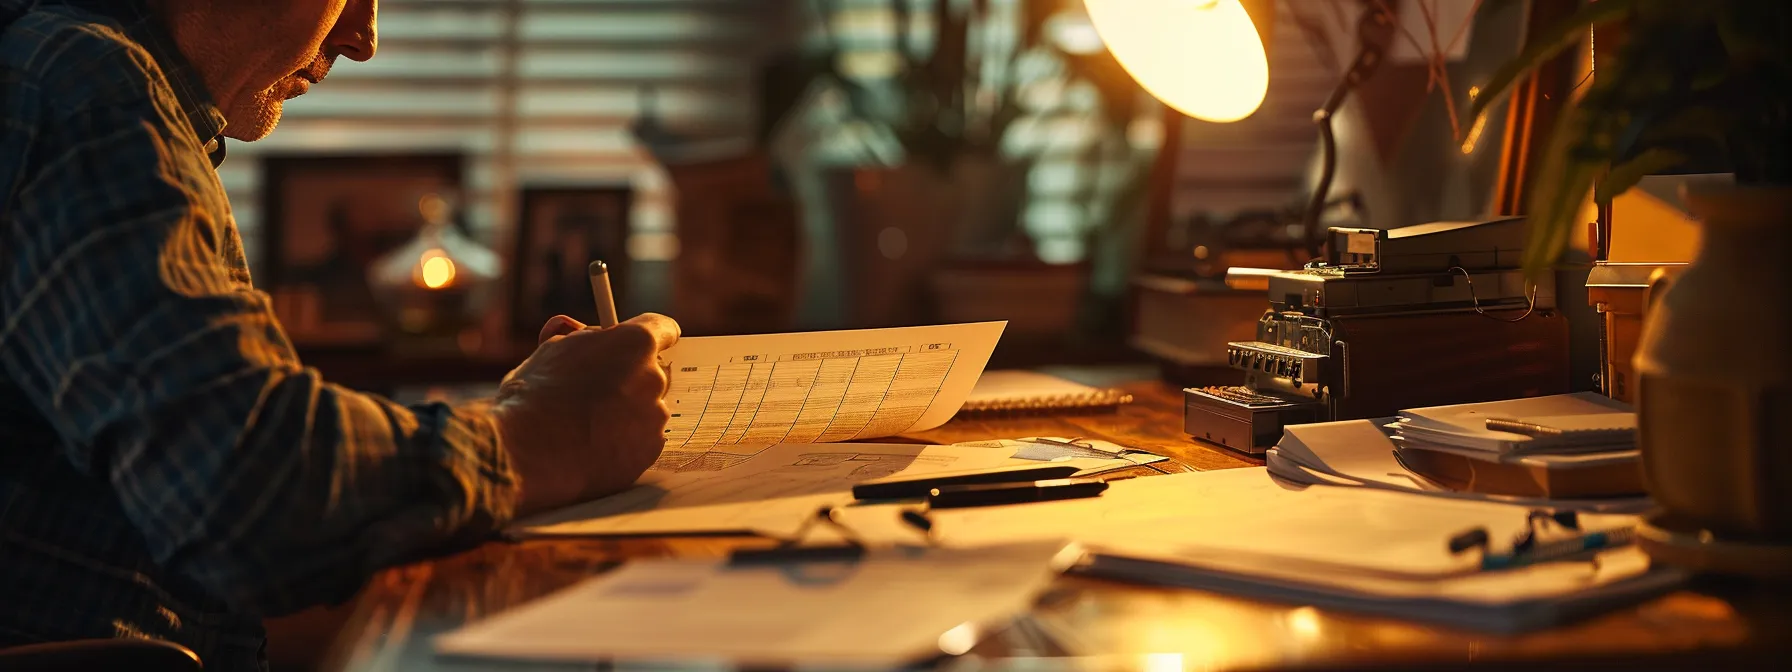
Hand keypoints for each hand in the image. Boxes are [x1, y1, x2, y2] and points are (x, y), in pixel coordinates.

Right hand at [492, 313, 680, 516]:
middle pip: (652, 373)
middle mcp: (654, 378)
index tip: (636, 346)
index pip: (663, 329)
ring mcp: (654, 418)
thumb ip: (575, 337)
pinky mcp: (649, 452)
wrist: (529, 452)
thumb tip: (571, 329)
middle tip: (597, 391)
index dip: (648, 336)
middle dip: (630, 379)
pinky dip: (624, 443)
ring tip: (587, 424)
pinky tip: (593, 445)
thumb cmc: (535, 396)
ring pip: (647, 410)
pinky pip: (642, 441)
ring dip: (627, 413)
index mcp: (636, 343)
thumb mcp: (550, 350)